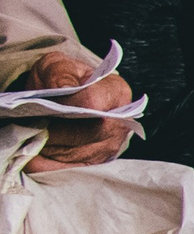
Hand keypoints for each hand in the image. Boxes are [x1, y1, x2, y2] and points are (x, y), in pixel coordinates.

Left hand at [22, 50, 135, 171]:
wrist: (65, 97)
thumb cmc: (61, 80)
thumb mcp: (57, 65)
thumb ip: (60, 73)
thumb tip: (64, 91)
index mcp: (116, 92)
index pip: (94, 104)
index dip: (68, 107)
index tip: (46, 106)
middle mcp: (120, 122)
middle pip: (85, 134)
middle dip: (54, 130)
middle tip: (34, 123)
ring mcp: (111, 146)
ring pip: (74, 154)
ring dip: (48, 146)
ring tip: (36, 133)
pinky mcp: (97, 163)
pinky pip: (67, 169)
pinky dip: (47, 161)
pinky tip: (39, 148)